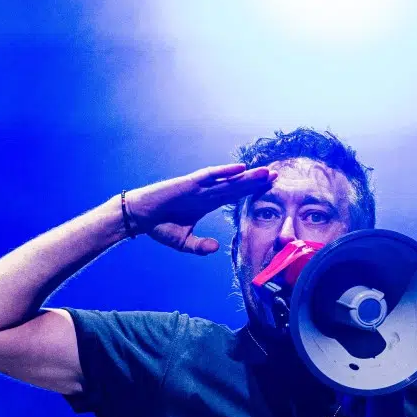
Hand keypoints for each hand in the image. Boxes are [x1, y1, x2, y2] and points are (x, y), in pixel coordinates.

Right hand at [122, 163, 276, 254]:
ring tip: (265, 172)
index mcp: (206, 203)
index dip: (251, 191)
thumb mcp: (184, 242)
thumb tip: (216, 247)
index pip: (234, 195)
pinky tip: (240, 169)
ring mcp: (198, 187)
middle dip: (255, 181)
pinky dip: (225, 172)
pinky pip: (210, 176)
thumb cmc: (160, 227)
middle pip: (236, 185)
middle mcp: (206, 192)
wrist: (140, 217)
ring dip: (246, 176)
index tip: (269, 187)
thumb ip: (200, 246)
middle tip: (276, 175)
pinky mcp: (189, 184)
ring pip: (227, 180)